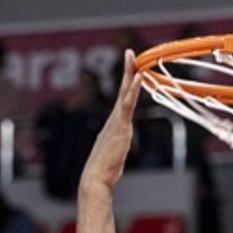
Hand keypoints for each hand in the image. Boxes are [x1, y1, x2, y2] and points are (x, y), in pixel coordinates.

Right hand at [79, 49, 143, 190]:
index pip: (122, 100)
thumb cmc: (103, 172)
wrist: (95, 179)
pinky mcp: (120, 127)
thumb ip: (116, 149)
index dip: (127, 84)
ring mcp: (116, 122)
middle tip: (129, 52)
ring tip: (133, 57)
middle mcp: (113, 120)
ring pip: (125, 93)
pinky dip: (133, 90)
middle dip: (127, 70)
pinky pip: (127, 104)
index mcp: (112, 125)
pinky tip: (138, 77)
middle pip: (122, 90)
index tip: (131, 68)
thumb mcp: (113, 156)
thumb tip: (116, 152)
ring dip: (129, 73)